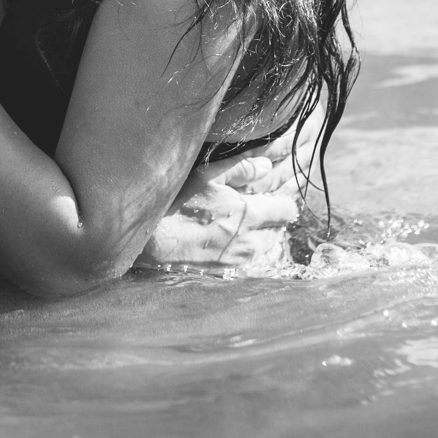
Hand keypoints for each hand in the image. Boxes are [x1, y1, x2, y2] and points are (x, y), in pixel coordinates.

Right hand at [136, 153, 299, 274]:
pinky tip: (226, 236)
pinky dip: (244, 246)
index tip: (271, 195)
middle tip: (255, 205)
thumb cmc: (174, 204)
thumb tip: (266, 165)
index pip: (287, 210)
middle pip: (279, 231)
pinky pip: (247, 258)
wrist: (149, 242)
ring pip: (264, 246)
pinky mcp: (224, 271)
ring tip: (240, 221)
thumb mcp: (204, 175)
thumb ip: (239, 168)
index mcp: (248, 215)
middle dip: (272, 218)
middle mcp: (248, 242)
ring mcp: (237, 260)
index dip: (283, 200)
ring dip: (260, 233)